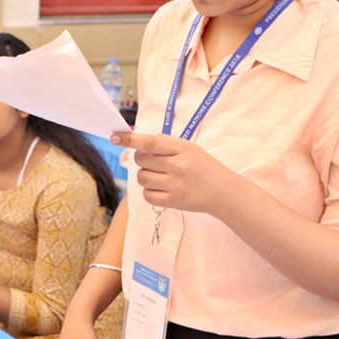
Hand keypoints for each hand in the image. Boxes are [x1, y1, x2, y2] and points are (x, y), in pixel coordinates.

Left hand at [111, 131, 233, 214]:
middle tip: (154, 162)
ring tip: (159, 176)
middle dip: (141, 160)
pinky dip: (150, 191)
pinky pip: (147, 195)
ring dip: (145, 176)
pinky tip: (160, 188)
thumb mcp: (190, 148)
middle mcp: (178, 165)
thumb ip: (166, 143)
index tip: (114, 137)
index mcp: (182, 148)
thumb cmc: (204, 167)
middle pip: (141, 160)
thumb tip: (139, 142)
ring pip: (142, 178)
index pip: (150, 142)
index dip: (129, 139)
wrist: (224, 191)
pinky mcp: (174, 201)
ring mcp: (176, 184)